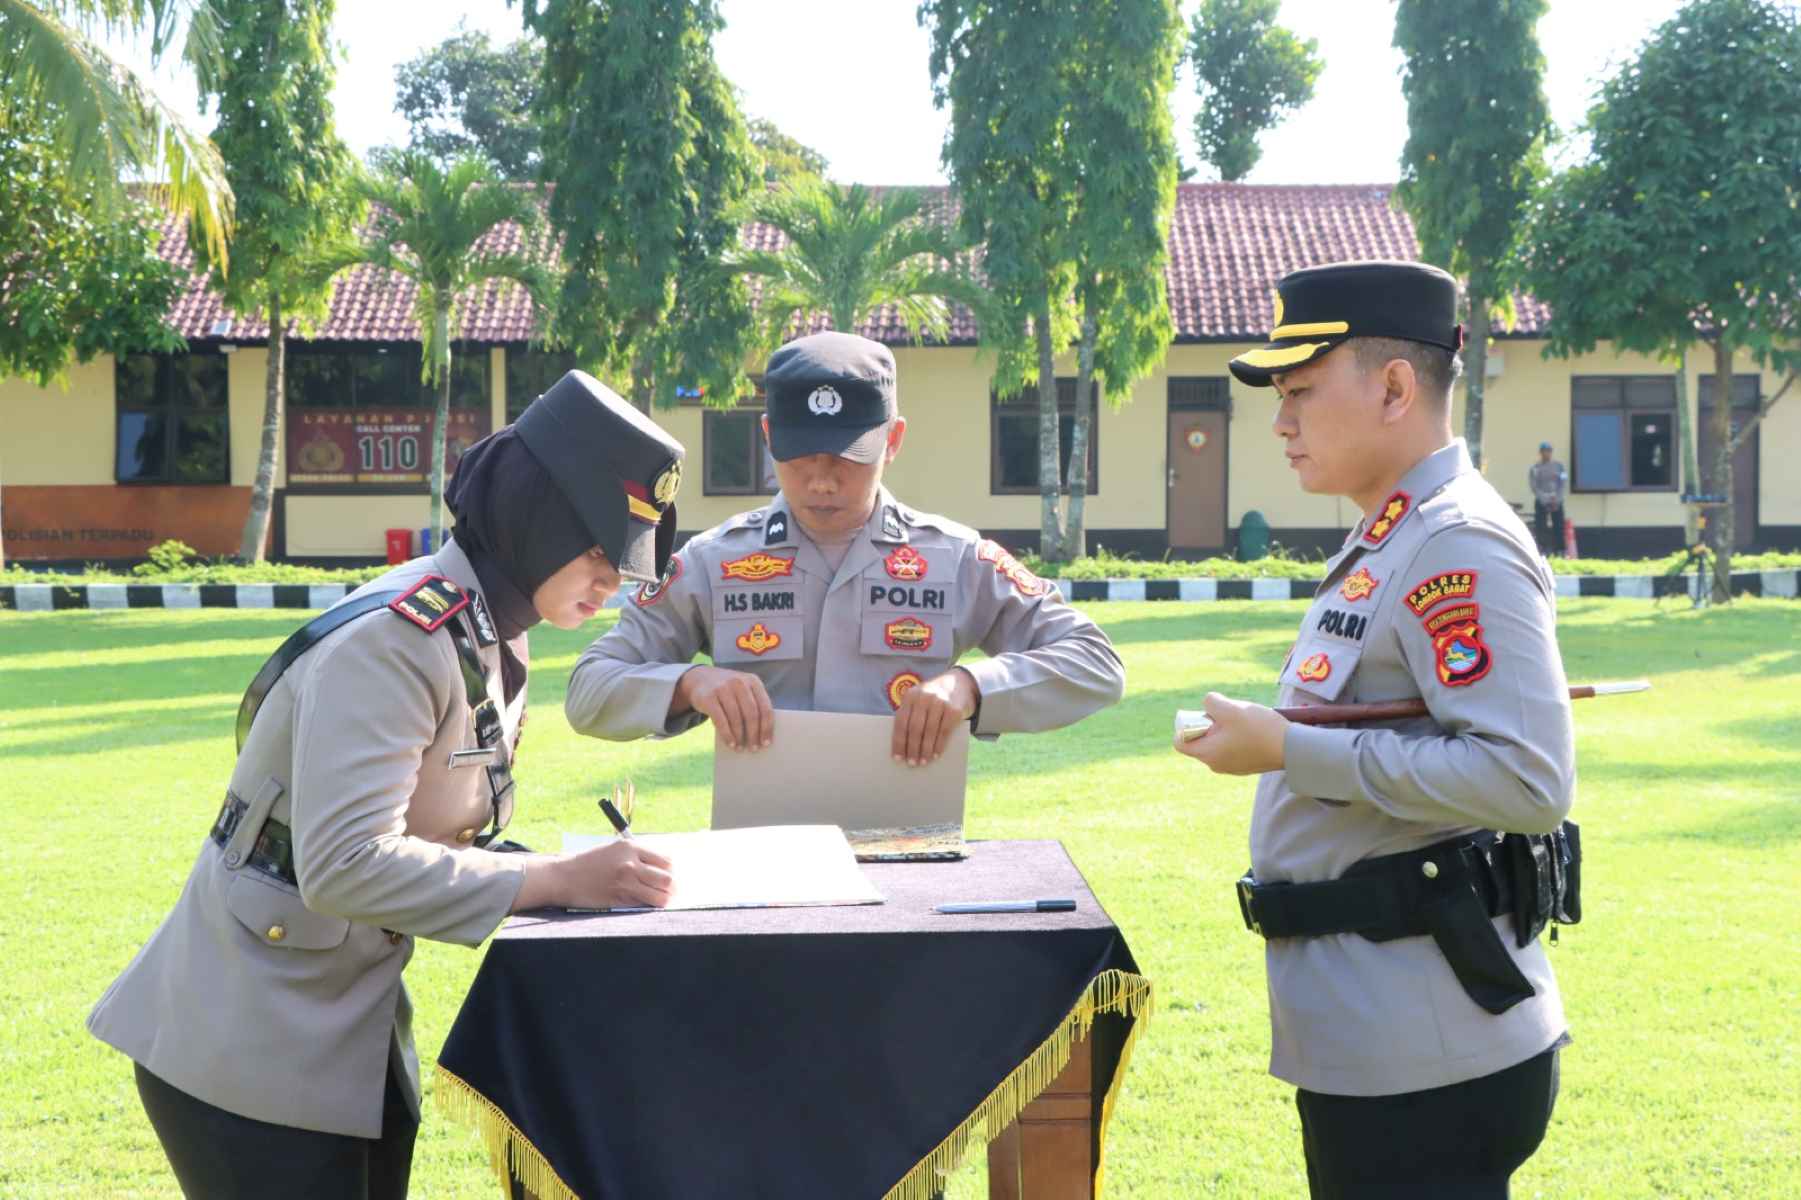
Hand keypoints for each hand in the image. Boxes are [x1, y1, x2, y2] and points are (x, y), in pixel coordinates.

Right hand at [559, 840, 674, 909]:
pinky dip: (648, 906)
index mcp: (631, 847)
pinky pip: (643, 905)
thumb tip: (662, 869)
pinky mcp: (619, 900)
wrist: (564, 876)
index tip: (669, 876)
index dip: (670, 871)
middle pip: (667, 879)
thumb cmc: (590, 862)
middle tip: (671, 891)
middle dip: (672, 887)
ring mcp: (625, 883)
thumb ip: (637, 856)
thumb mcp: (615, 850)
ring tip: (662, 900)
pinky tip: (645, 904)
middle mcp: (630, 864)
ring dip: (664, 900)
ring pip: (659, 896)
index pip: (665, 861)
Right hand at [675, 665, 773, 750]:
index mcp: (753, 681)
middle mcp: (739, 682)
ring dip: (739, 737)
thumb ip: (753, 705)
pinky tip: (730, 743)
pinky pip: (720, 720)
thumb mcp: (743, 690)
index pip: (765, 707)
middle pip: (751, 714)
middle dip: (754, 734)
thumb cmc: (728, 691)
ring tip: (740, 748)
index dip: (767, 728)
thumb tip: (761, 736)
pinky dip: (727, 734)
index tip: (766, 743)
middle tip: (754, 749)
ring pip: (736, 718)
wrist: (700, 677)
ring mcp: (723, 688)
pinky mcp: (708, 697)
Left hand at [892, 668, 977, 765]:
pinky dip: (939, 745)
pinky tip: (936, 755)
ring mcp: (940, 702)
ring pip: (929, 731)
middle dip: (912, 748)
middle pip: (915, 728)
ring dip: (925, 750)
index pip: (901, 722)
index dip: (899, 742)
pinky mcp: (954, 709)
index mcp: (910, 695)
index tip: (897, 758)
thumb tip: (903, 745)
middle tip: (911, 763)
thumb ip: (911, 714)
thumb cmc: (934, 698)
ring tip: (923, 762)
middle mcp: (924, 697)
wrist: (960, 683)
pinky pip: (944, 731)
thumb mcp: (919, 699)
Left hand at [1171, 692, 1287, 775]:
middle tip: (1229, 714)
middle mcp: (1216, 765)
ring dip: (1226, 727)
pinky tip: (1254, 729)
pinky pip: (1232, 746)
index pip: (1180, 741)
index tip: (1206, 715)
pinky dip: (1238, 735)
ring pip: (1218, 741)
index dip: (1187, 724)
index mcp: (1207, 754)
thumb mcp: (1231, 708)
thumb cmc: (1259, 729)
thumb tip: (1208, 704)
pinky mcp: (1245, 765)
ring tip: (1245, 721)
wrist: (1293, 747)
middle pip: (1201, 739)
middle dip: (1211, 722)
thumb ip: (1211, 702)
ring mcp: (1231, 767)